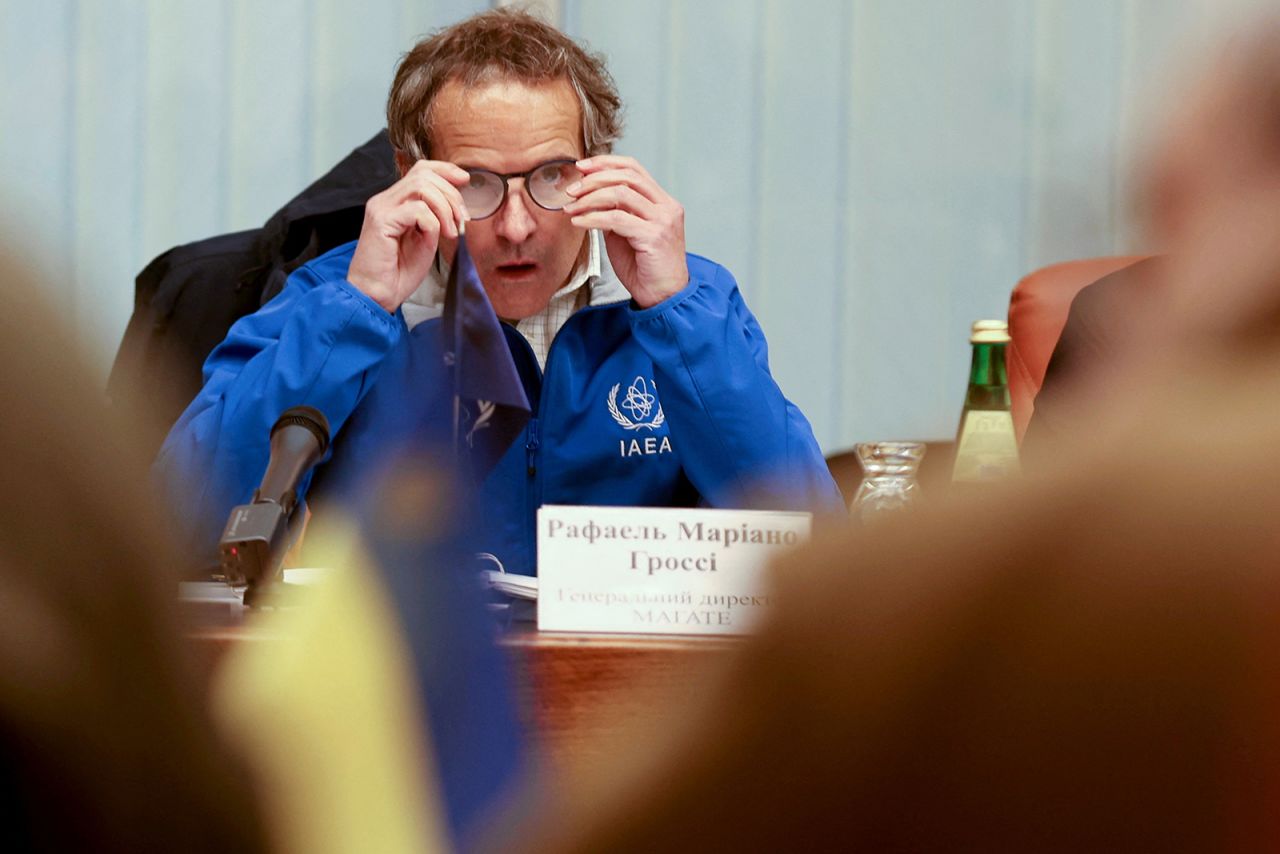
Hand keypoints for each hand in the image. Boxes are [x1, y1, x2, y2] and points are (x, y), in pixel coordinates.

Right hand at [347, 160, 469, 312]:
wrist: (376, 295)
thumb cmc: (398, 273)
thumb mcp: (425, 239)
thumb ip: (435, 218)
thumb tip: (456, 203)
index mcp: (395, 202)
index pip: (420, 170)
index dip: (446, 171)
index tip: (466, 181)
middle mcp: (385, 200)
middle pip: (424, 175)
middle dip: (451, 195)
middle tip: (461, 221)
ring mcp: (381, 209)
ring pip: (421, 187)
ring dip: (445, 208)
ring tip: (451, 232)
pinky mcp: (381, 222)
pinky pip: (418, 210)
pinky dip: (433, 224)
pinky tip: (434, 240)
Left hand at [564, 155, 688, 307]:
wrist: (664, 297)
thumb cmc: (645, 269)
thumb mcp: (627, 234)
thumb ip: (616, 213)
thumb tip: (590, 198)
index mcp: (663, 202)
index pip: (634, 169)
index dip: (606, 163)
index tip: (581, 167)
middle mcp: (666, 207)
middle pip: (627, 176)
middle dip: (594, 179)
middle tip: (571, 190)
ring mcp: (662, 221)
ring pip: (621, 193)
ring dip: (590, 198)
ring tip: (571, 208)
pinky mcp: (653, 236)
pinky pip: (616, 219)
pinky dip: (593, 218)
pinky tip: (579, 222)